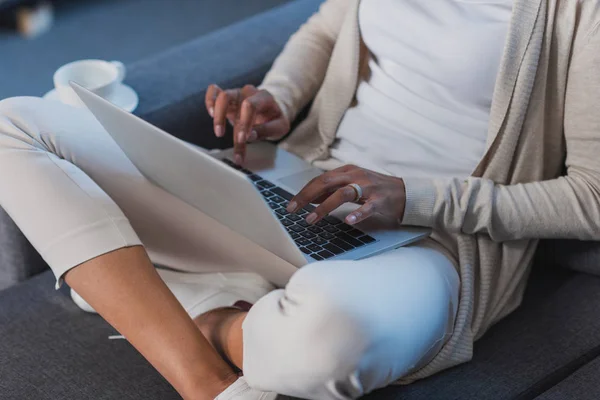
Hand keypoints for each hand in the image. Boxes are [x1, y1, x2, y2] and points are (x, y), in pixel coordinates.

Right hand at [205, 84, 289, 163]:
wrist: (272, 112)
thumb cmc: (274, 119)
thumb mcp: (279, 127)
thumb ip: (265, 130)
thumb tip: (249, 136)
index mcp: (264, 97)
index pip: (250, 106)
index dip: (244, 123)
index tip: (243, 139)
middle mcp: (248, 93)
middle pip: (230, 98)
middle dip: (226, 120)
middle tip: (231, 139)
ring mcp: (237, 94)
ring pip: (221, 96)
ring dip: (217, 115)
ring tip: (219, 132)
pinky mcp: (228, 99)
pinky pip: (214, 91)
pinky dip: (210, 101)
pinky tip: (210, 113)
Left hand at [286, 165, 406, 225]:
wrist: (406, 192)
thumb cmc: (376, 190)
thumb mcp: (352, 186)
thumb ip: (333, 191)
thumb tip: (310, 198)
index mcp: (347, 171)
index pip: (320, 180)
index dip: (303, 192)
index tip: (290, 205)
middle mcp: (356, 176)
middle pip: (326, 183)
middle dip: (306, 196)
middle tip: (293, 210)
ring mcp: (369, 187)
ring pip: (343, 194)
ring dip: (324, 207)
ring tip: (311, 218)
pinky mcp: (381, 200)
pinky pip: (367, 207)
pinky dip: (357, 214)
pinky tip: (348, 221)